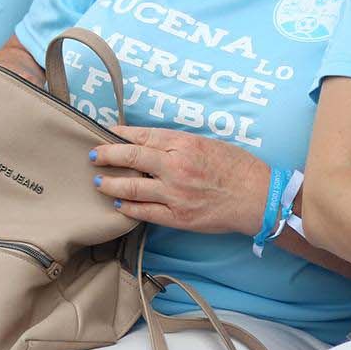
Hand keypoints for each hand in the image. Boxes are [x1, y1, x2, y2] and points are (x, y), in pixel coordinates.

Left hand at [89, 126, 270, 234]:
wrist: (258, 198)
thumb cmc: (238, 168)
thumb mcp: (207, 143)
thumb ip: (178, 143)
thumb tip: (150, 144)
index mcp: (184, 144)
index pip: (142, 135)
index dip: (119, 134)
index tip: (106, 133)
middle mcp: (175, 167)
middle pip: (131, 157)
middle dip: (107, 155)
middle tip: (92, 155)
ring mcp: (175, 194)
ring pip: (132, 186)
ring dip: (111, 183)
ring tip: (98, 181)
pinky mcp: (178, 217)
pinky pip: (145, 212)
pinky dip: (128, 207)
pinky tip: (119, 203)